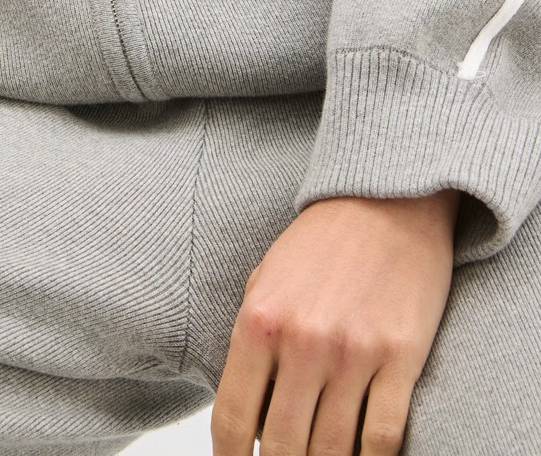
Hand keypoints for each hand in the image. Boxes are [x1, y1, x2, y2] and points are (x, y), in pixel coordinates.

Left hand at [211, 189, 458, 455]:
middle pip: (283, 445)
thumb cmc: (318, 245)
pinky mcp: (401, 359)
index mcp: (259, 322)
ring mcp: (354, 354)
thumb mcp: (264, 282)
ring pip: (332, 451)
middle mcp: (303, 342)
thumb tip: (245, 412)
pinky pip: (383, 438)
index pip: (234, 419)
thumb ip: (251, 344)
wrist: (384, 203)